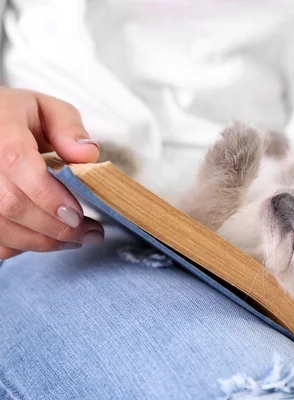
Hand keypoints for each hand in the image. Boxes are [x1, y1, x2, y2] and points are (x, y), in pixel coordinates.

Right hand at [0, 88, 103, 259]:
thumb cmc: (18, 118)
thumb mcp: (46, 109)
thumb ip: (69, 127)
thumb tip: (88, 154)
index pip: (17, 162)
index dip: (48, 194)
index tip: (78, 214)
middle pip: (11, 203)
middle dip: (55, 226)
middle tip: (90, 233)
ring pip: (2, 227)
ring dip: (43, 241)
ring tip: (76, 239)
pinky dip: (22, 245)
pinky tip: (46, 238)